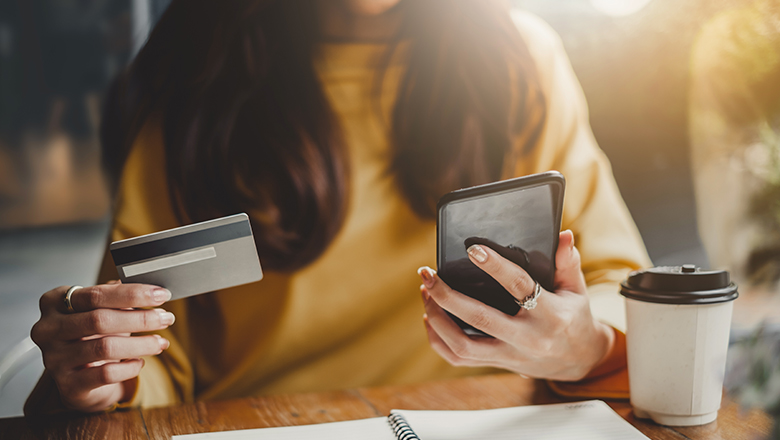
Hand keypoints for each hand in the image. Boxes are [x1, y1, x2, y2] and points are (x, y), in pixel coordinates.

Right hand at [30, 282, 174, 412]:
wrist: (79, 376)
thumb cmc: (93, 334)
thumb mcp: (103, 310)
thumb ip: (120, 297)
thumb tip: (153, 291)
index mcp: (55, 302)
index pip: (96, 294)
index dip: (133, 293)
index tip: (161, 294)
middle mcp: (48, 329)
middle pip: (99, 320)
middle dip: (140, 319)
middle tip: (167, 318)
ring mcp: (54, 359)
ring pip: (105, 347)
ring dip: (141, 344)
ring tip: (160, 342)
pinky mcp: (68, 385)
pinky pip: (106, 374)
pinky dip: (130, 367)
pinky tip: (140, 362)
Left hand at [418, 230, 613, 380]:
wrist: (579, 361)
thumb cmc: (574, 318)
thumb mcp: (577, 289)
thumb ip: (568, 262)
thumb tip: (562, 235)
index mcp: (550, 314)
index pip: (519, 286)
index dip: (495, 267)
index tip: (473, 249)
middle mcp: (527, 338)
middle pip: (479, 319)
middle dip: (447, 295)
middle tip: (427, 274)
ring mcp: (510, 355)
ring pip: (463, 345)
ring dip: (437, 318)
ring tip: (426, 292)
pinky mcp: (498, 364)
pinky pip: (459, 359)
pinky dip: (438, 340)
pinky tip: (430, 317)